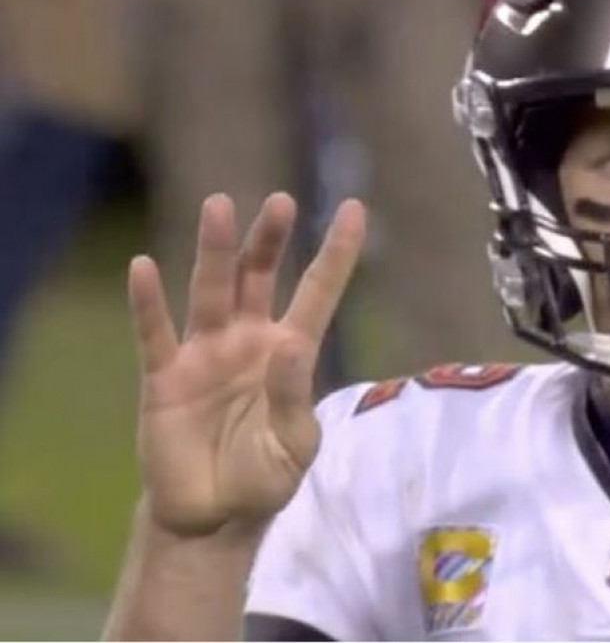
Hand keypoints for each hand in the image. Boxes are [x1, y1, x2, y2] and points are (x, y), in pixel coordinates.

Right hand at [128, 193, 365, 536]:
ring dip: (215, 251)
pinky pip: (155, 334)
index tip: (355, 207)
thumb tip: (292, 343)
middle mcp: (248, 340)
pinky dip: (148, 302)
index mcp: (290, 352)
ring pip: (211, 291)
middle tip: (282, 202)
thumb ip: (293, 394)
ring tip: (219, 207)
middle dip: (269, 239)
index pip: (318, 292)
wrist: (212, 519)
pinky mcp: (164, 378)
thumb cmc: (264, 478)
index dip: (336, 252)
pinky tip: (143, 267)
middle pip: (259, 277)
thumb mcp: (294, 444)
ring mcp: (205, 354)